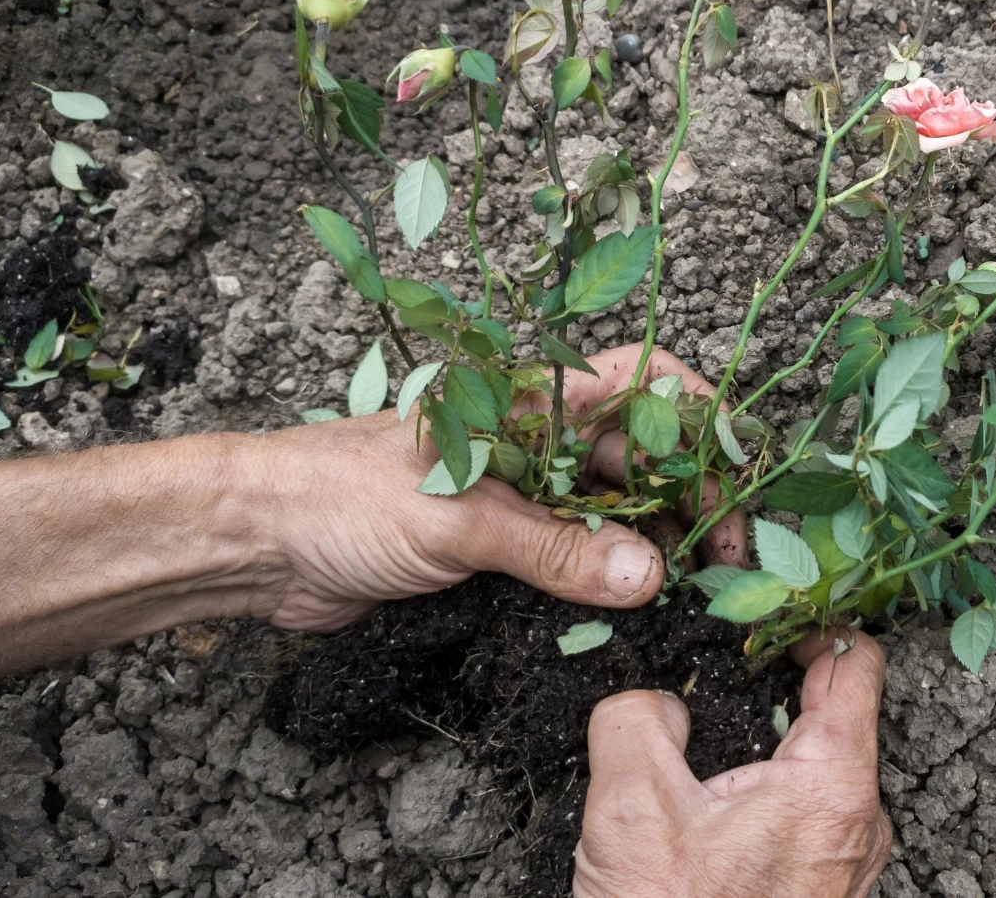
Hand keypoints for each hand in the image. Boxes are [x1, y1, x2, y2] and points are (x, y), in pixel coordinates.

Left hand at [248, 344, 745, 631]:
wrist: (256, 543)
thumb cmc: (342, 497)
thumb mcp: (457, 520)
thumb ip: (554, 549)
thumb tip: (647, 576)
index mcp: (530, 404)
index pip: (638, 383)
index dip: (696, 414)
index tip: (739, 467)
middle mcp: (534, 444)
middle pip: (639, 458)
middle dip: (689, 500)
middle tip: (722, 563)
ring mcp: (517, 497)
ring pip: (611, 514)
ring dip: (652, 548)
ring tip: (689, 594)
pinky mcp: (496, 549)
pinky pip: (571, 559)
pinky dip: (606, 582)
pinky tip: (632, 611)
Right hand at [574, 632, 891, 897]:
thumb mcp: (629, 805)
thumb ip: (639, 719)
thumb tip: (656, 704)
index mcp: (834, 787)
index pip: (855, 664)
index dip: (811, 620)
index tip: (768, 608)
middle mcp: (859, 824)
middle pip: (832, 714)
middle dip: (770, 688)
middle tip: (713, 674)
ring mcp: (845, 864)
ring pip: (812, 769)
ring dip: (760, 748)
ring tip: (698, 755)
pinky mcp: (820, 893)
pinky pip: (800, 817)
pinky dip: (759, 796)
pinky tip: (705, 814)